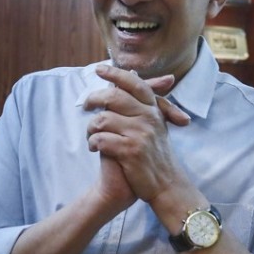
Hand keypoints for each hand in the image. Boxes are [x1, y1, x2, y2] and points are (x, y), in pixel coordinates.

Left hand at [84, 65, 190, 203]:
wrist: (166, 185)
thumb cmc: (155, 154)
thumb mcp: (156, 124)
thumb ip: (143, 102)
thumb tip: (132, 73)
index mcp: (153, 110)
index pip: (133, 83)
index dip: (115, 74)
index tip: (99, 69)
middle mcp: (149, 118)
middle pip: (113, 97)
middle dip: (93, 99)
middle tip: (86, 106)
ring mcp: (140, 134)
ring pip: (102, 119)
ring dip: (91, 128)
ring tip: (92, 136)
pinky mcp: (130, 151)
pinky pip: (101, 139)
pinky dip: (93, 143)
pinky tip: (94, 148)